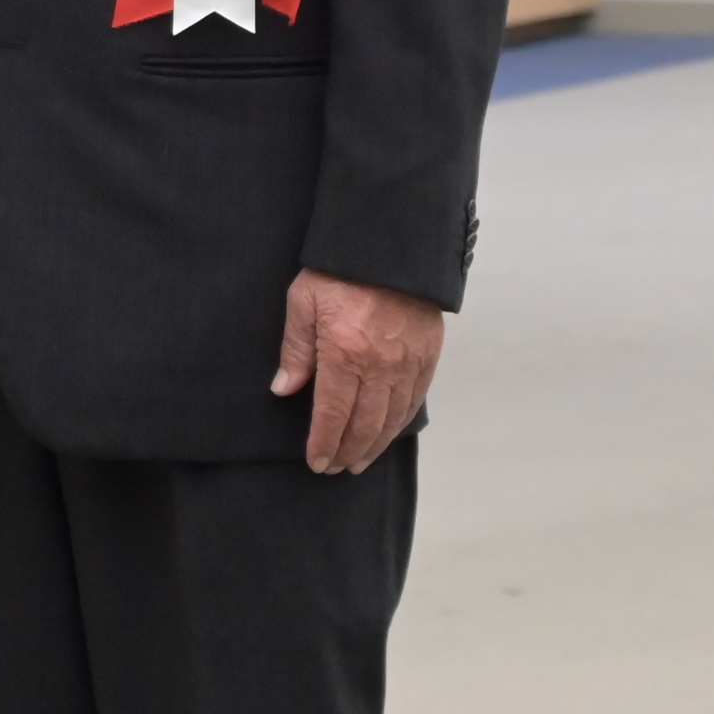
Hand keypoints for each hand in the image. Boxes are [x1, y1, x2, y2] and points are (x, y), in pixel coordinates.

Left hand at [271, 268, 444, 472]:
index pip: (333, 414)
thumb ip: (295, 349)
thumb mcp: (303, 301)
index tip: (316, 462)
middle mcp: (380, 365)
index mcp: (344, 353)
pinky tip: (388, 433)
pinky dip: (400, 423)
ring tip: (359, 461)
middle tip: (335, 467)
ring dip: (374, 445)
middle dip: (347, 451)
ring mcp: (408, 362)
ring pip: (392, 419)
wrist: (390, 246)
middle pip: (364, 425)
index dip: (324, 443)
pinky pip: (415, 400)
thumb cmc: (339, 270)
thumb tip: (284, 389)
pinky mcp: (428, 355)